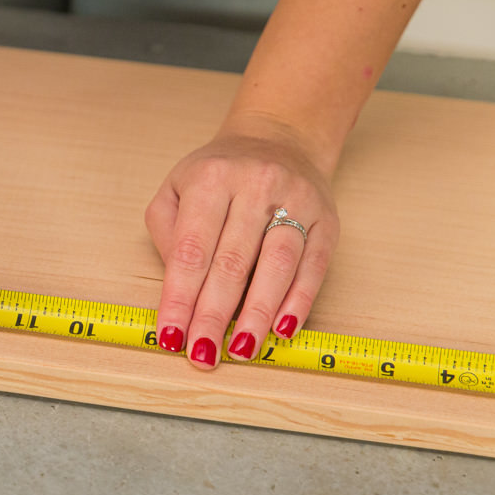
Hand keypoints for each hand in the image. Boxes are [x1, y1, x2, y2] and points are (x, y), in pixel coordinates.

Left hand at [144, 124, 339, 368]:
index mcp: (211, 180)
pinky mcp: (327, 220)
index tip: (171, 336)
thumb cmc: (219, 176)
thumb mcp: (175, 190)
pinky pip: (313, 267)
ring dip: (257, 315)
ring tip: (242, 350)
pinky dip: (298, 302)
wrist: (279, 139)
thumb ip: (167, 235)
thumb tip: (178, 292)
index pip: (191, 251)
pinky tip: (281, 330)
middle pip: (231, 263)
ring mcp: (296, 201)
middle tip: (203, 355)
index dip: (179, 298)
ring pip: (276, 266)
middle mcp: (255, 186)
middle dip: (213, 315)